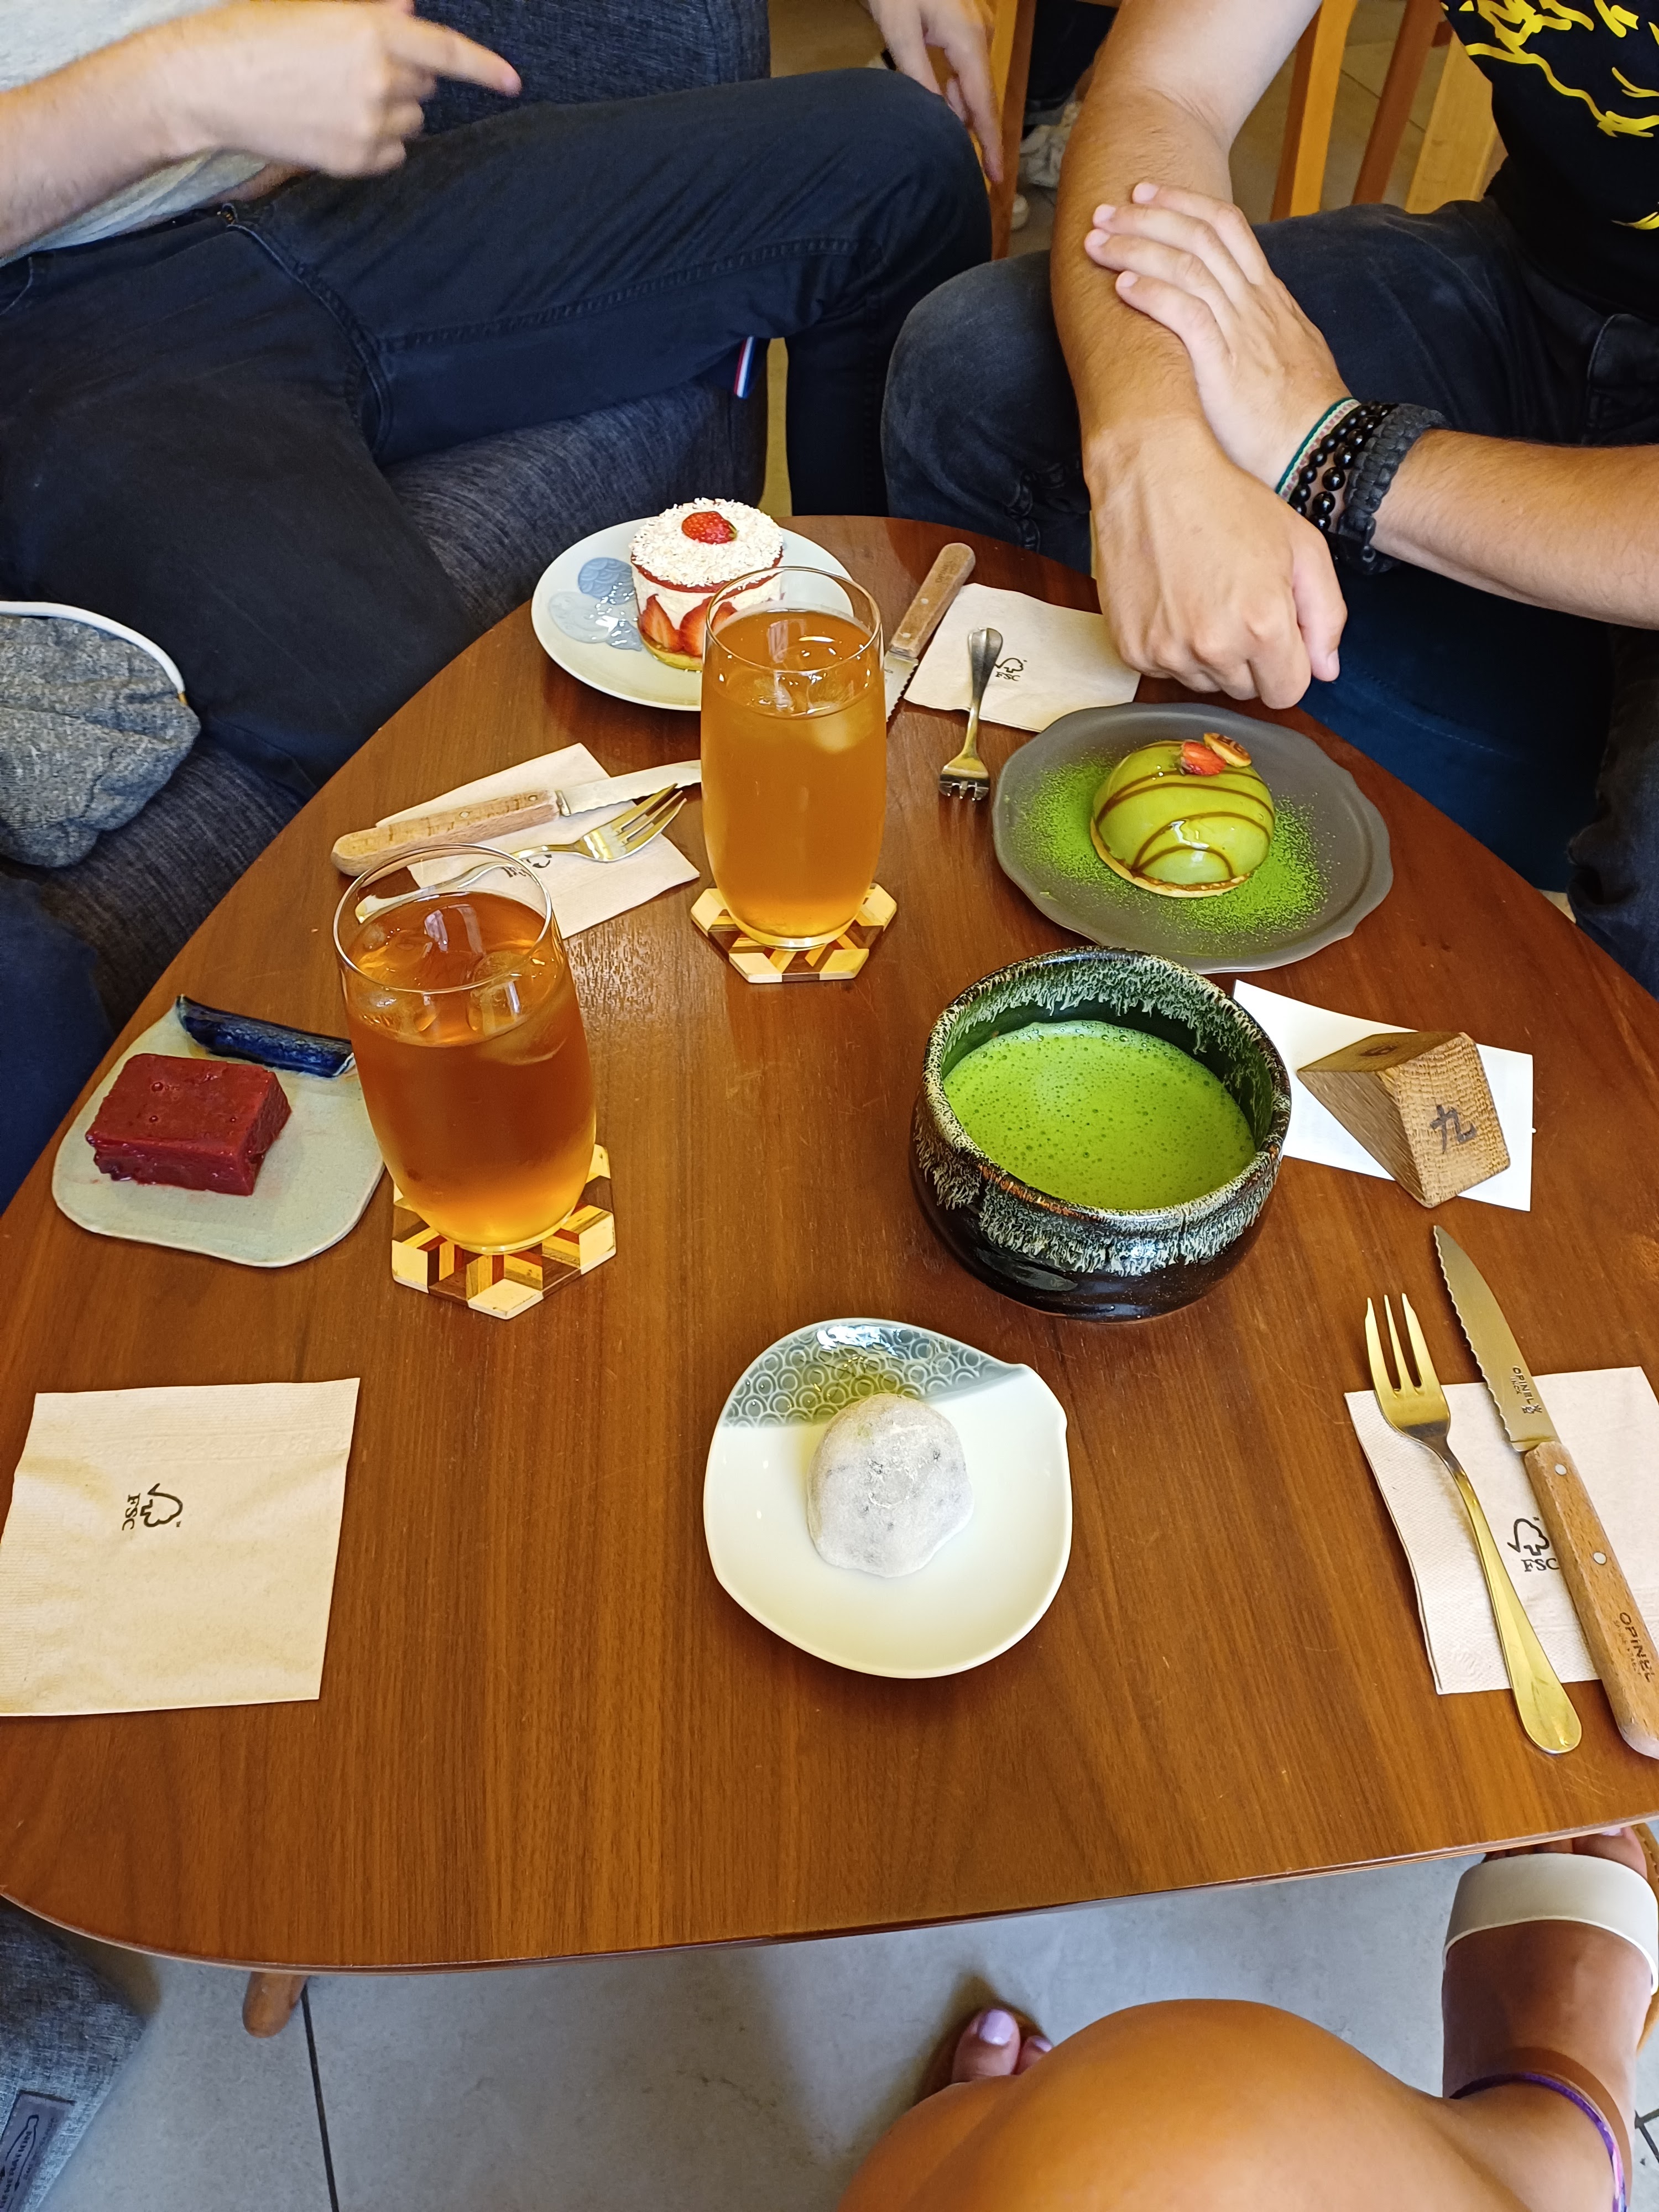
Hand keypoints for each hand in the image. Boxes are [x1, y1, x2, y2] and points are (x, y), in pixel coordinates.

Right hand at [157, 1, 519, 177]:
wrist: (209, 82)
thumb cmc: (257, 35)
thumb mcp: (315, 10)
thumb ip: (372, 12)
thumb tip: (411, 8)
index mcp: (372, 29)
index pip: (448, 50)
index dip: (486, 68)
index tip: (512, 82)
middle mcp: (379, 76)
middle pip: (427, 85)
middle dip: (405, 77)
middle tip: (354, 70)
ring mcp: (368, 122)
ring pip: (411, 122)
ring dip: (390, 111)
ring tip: (338, 97)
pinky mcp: (354, 159)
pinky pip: (393, 156)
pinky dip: (377, 145)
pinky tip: (337, 126)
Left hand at [866, 0, 1001, 180]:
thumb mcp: (899, 30)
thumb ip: (917, 75)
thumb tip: (935, 119)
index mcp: (968, 40)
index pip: (982, 103)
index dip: (991, 142)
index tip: (997, 177)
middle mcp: (981, 34)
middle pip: (983, 96)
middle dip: (981, 135)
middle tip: (980, 174)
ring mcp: (978, 26)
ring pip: (974, 82)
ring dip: (962, 111)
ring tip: (951, 143)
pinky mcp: (968, 23)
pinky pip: (968, 66)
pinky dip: (957, 88)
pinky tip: (944, 103)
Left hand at [1084, 183, 1346, 488]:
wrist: (1325, 450)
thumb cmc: (1301, 415)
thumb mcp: (1287, 356)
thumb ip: (1261, 331)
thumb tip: (1242, 325)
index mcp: (1268, 297)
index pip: (1227, 227)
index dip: (1184, 204)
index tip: (1147, 194)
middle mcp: (1254, 303)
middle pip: (1200, 235)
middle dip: (1148, 216)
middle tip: (1106, 209)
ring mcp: (1241, 331)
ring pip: (1187, 266)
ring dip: (1137, 248)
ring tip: (1098, 242)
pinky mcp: (1225, 365)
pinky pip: (1186, 314)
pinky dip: (1152, 294)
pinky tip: (1121, 287)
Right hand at [1091, 421, 1345, 704]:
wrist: (1151, 475)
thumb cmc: (1228, 501)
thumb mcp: (1302, 545)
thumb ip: (1326, 614)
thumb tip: (1326, 670)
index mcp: (1262, 626)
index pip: (1287, 692)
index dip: (1287, 665)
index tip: (1276, 633)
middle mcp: (1213, 648)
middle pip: (1244, 691)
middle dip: (1249, 659)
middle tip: (1236, 604)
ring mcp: (1166, 653)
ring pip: (1203, 683)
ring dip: (1208, 655)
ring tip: (1201, 599)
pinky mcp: (1131, 650)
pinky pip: (1164, 670)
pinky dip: (1171, 646)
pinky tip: (1172, 602)